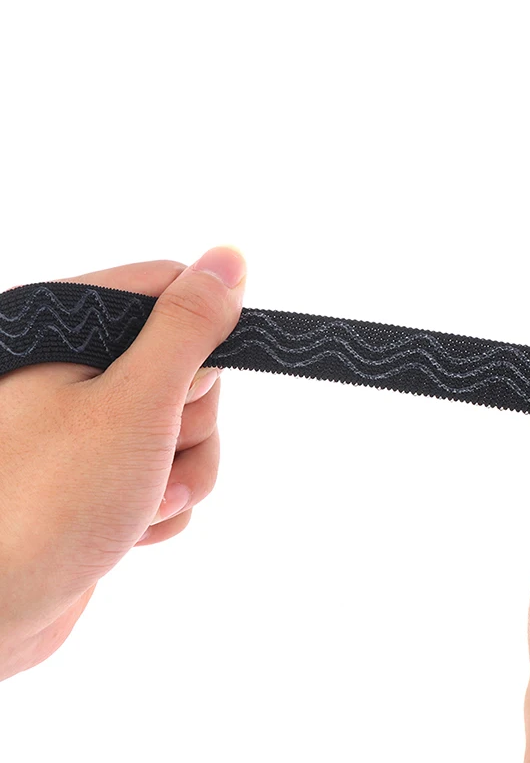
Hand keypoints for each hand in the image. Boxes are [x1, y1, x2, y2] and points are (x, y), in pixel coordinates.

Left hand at [0, 247, 245, 680]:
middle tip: (150, 455)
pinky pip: (168, 468)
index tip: (186, 387)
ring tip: (138, 503)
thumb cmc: (45, 505)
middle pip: (187, 364)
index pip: (169, 289)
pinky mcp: (101, 471)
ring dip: (181, 472)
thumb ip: (186, 327)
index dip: (200, 335)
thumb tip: (230, 258)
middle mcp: (75, 369)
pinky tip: (130, 525)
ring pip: (185, 424)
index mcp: (66, 331)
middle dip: (189, 423)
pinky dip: (164, 501)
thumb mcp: (133, 403)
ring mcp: (89, 424)